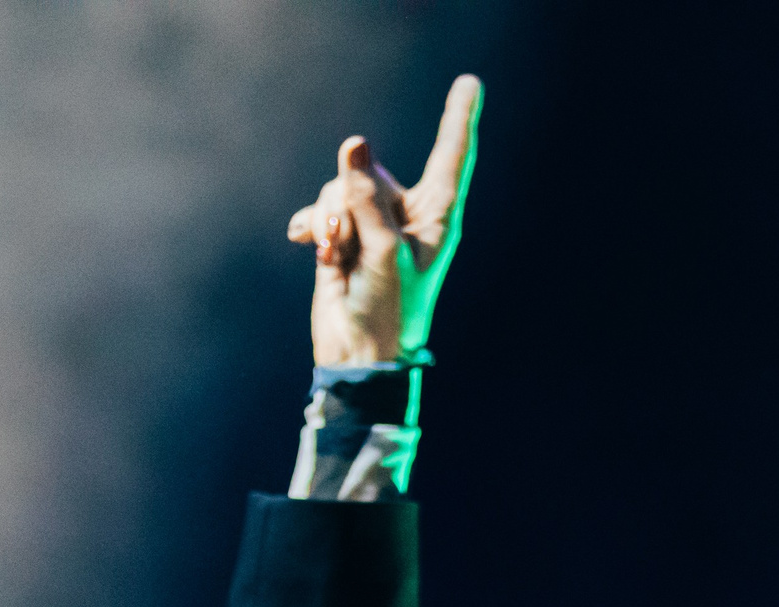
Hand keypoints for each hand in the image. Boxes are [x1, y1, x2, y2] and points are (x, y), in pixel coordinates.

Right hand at [288, 75, 482, 366]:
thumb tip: (354, 144)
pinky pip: (322, 207)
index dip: (458, 119)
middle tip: (352, 245)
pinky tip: (309, 244)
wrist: (358, 352)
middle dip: (351, 200)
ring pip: (341, 187)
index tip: (469, 83)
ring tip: (338, 256)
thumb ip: (366, 196)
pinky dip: (315, 225)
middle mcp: (408, 215)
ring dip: (332, 219)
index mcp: (438, 216)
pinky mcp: (345, 235)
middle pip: (372, 172)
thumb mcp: (383, 250)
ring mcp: (375, 224)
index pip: (452, 157)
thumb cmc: (388, 308)